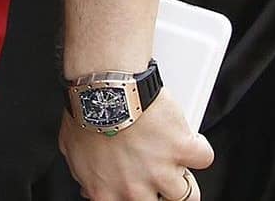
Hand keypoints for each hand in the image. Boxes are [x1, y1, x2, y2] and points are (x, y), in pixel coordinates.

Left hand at [60, 88, 213, 200]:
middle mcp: (136, 189)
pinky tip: (189, 139)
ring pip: (188, 194)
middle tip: (156, 174)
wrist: (105, 86)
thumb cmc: (85, 111)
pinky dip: (199, 147)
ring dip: (184, 179)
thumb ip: (83, 172)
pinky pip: (203, 157)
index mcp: (107, 192)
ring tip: (177, 162)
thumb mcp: (70, 148)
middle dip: (159, 191)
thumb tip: (87, 184)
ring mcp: (161, 171)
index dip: (134, 198)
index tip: (138, 190)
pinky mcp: (181, 149)